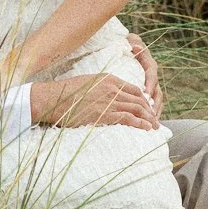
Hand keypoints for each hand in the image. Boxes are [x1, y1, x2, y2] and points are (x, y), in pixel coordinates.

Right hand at [31, 72, 160, 129]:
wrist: (52, 99)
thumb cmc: (65, 93)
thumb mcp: (87, 82)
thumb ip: (101, 87)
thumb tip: (108, 96)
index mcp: (108, 79)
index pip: (133, 89)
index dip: (143, 99)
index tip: (147, 108)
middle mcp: (112, 88)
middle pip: (138, 99)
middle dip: (149, 110)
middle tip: (154, 119)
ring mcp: (109, 101)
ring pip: (136, 109)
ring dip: (148, 118)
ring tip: (154, 126)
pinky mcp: (105, 114)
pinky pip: (128, 118)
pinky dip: (140, 124)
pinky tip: (146, 129)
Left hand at [126, 32, 163, 116]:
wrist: (129, 46)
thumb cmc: (129, 45)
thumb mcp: (132, 42)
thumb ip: (134, 44)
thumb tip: (135, 46)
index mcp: (149, 64)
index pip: (152, 75)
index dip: (150, 84)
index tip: (146, 94)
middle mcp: (152, 76)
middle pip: (157, 91)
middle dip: (154, 104)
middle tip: (151, 115)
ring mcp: (151, 84)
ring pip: (156, 100)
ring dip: (154, 111)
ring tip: (152, 123)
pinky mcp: (147, 91)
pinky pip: (152, 103)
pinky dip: (151, 113)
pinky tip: (148, 123)